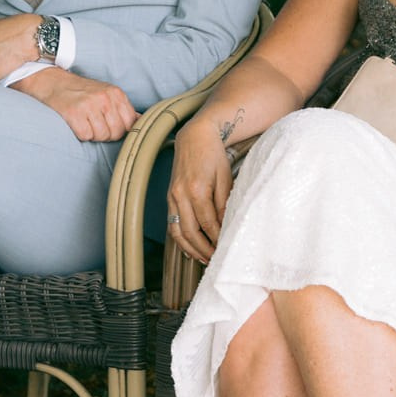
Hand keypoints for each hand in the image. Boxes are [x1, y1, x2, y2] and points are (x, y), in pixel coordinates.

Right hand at [13, 67, 138, 142]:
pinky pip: (85, 136)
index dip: (120, 129)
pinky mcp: (74, 113)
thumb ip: (123, 108)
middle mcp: (104, 98)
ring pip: (101, 136)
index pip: (130, 124)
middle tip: (94, 124)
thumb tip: (140, 121)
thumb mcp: (106, 94)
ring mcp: (89, 105)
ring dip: (92, 134)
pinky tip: (76, 123)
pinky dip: (81, 134)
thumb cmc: (81, 92)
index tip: (109, 125)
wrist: (52, 82)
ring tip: (85, 122)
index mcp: (116, 94)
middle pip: (116, 133)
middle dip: (106, 134)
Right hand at [167, 112, 239, 263]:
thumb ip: (223, 203)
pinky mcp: (169, 196)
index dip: (217, 239)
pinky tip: (190, 246)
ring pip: (177, 231)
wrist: (195, 136)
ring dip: (190, 248)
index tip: (226, 248)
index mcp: (197, 190)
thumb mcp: (225, 177)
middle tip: (216, 259)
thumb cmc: (214, 155)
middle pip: (190, 232)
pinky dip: (180, 238)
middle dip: (203, 249)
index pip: (207, 224)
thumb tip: (225, 226)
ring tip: (204, 258)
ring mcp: (172, 196)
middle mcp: (180, 195)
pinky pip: (172, 223)